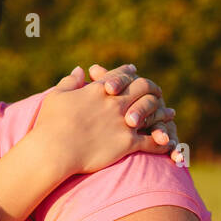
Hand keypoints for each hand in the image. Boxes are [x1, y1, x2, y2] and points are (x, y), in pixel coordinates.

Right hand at [54, 63, 178, 154]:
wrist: (54, 150)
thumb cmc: (50, 124)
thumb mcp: (56, 97)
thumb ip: (70, 82)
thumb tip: (79, 70)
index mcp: (99, 90)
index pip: (120, 75)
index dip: (128, 72)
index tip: (134, 70)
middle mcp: (115, 103)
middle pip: (142, 89)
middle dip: (150, 88)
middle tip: (156, 91)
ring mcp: (123, 123)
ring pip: (152, 112)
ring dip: (162, 113)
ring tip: (170, 114)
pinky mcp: (127, 143)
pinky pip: (152, 141)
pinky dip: (161, 141)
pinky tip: (167, 143)